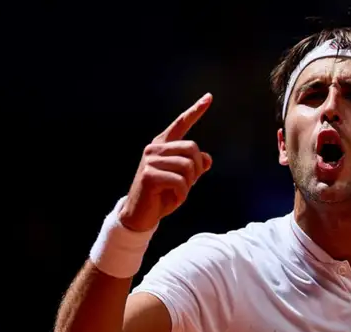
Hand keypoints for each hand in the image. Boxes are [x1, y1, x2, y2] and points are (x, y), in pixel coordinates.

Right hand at [119, 93, 213, 231]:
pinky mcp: (149, 175)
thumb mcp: (183, 180)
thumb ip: (194, 167)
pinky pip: (180, 182)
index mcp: (163, 145)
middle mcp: (155, 149)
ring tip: (178, 191)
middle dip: (197, 169)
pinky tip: (174, 198)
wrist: (141, 214)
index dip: (196, 110)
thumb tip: (207, 159)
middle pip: (193, 148)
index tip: (209, 97)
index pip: (181, 124)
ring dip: (189, 184)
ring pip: (188, 166)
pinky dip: (183, 193)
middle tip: (189, 183)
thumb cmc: (162, 195)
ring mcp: (150, 161)